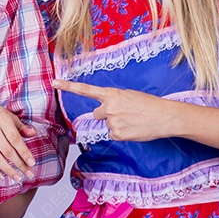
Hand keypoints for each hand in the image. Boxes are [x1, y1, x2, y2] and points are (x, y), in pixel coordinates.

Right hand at [0, 100, 36, 180]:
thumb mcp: (7, 115)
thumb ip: (20, 126)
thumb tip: (33, 133)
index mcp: (2, 119)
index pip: (15, 139)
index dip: (24, 152)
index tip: (32, 163)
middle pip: (7, 150)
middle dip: (19, 164)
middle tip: (29, 174)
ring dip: (8, 170)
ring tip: (17, 178)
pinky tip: (1, 176)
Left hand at [53, 79, 175, 141]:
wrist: (164, 116)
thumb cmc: (149, 104)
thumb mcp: (128, 95)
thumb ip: (113, 100)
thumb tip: (106, 112)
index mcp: (111, 94)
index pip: (85, 90)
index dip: (68, 86)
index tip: (54, 82)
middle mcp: (108, 107)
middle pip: (97, 114)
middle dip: (107, 115)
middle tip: (125, 114)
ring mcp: (112, 122)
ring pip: (107, 125)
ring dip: (117, 124)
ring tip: (133, 121)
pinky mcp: (117, 134)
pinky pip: (114, 135)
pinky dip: (123, 133)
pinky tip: (133, 129)